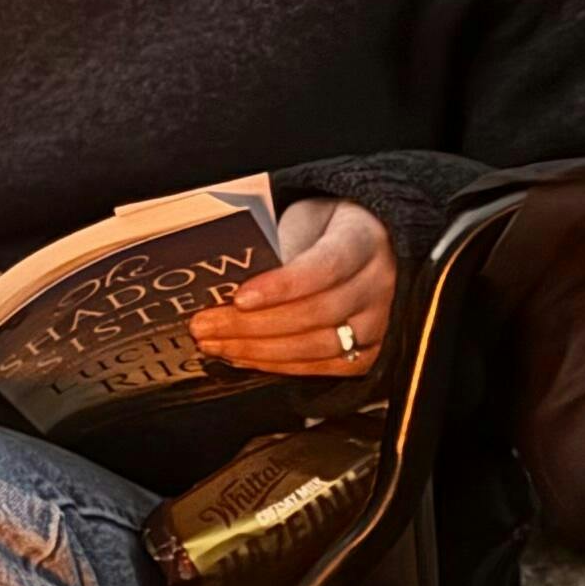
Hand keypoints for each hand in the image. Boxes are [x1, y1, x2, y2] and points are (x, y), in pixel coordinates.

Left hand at [191, 194, 395, 377]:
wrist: (361, 242)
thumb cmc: (323, 228)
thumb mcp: (302, 219)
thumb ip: (275, 245)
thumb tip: (223, 281)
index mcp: (363, 239)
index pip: (325, 268)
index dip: (282, 287)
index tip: (239, 297)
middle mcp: (377, 283)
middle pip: (317, 313)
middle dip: (253, 325)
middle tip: (206, 325)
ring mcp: (378, 321)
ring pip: (318, 346)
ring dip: (258, 350)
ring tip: (216, 344)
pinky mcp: (369, 351)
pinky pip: (323, 367)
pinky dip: (279, 365)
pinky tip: (243, 358)